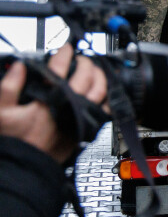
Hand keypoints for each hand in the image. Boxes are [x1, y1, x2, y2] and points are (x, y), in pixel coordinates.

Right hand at [0, 45, 108, 163]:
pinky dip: (108, 98)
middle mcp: (69, 107)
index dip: (64, 54)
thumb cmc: (13, 141)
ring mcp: (80, 118)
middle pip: (86, 77)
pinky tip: (104, 92)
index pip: (60, 69)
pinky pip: (105, 110)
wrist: (24, 166)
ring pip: (101, 91)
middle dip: (85, 63)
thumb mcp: (0, 112)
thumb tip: (20, 67)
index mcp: (48, 101)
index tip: (65, 49)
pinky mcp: (86, 129)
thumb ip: (8, 87)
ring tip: (94, 70)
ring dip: (100, 77)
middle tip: (80, 58)